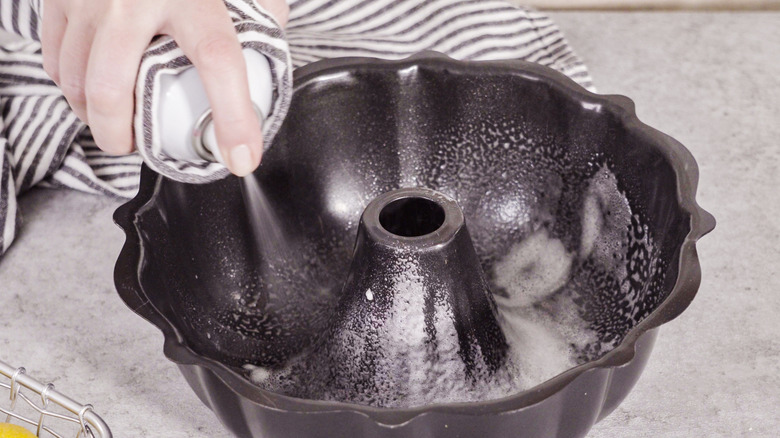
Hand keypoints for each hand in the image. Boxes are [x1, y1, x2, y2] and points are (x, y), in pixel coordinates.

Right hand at [41, 0, 289, 175]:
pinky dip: (70, 86)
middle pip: (115, 88)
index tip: (242, 157)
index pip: (219, 62)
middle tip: (136, 147)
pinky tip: (88, 92)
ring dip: (92, 117)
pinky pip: (55, 57)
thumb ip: (260, 12)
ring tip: (113, 125)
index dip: (233, 117)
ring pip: (77, 80)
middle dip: (121, 135)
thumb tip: (269, 60)